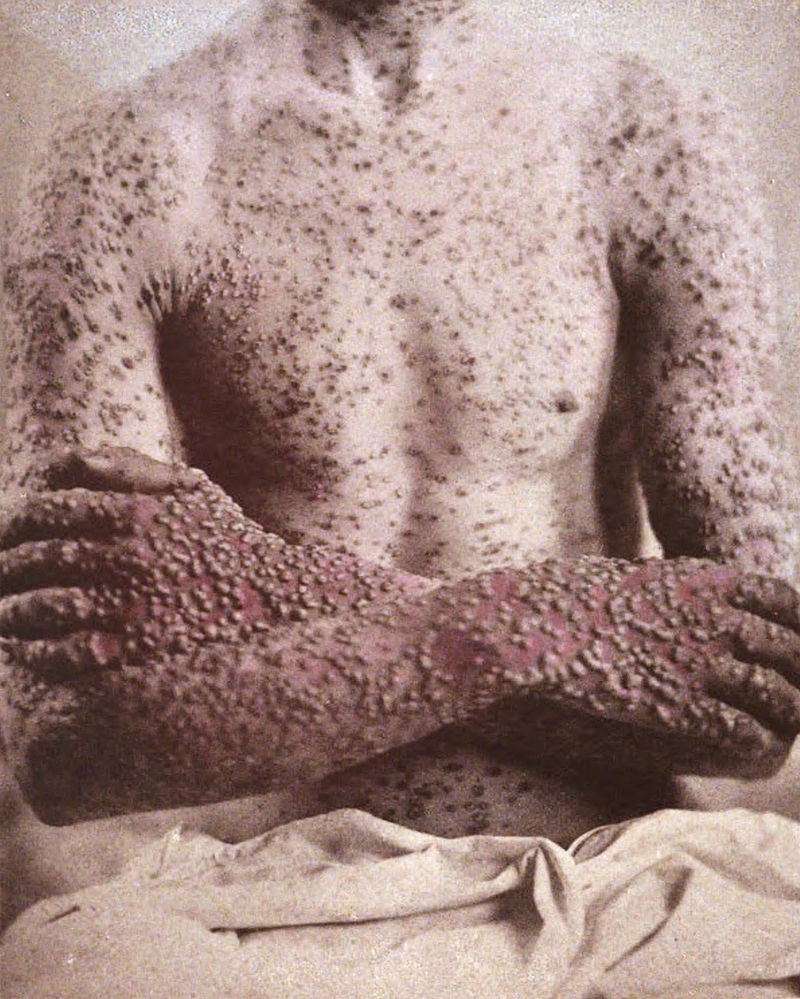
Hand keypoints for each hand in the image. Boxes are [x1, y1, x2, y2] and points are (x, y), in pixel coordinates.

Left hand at [0, 448, 282, 677]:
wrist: (277, 604)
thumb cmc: (231, 542)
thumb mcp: (193, 491)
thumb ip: (133, 468)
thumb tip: (71, 460)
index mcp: (133, 512)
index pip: (50, 509)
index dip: (18, 520)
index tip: (4, 532)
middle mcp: (126, 555)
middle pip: (36, 558)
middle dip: (2, 566)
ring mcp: (126, 606)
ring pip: (40, 607)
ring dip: (8, 611)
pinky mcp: (131, 653)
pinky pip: (62, 653)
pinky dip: (34, 651)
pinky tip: (21, 652)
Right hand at [455, 557, 799, 777]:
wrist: (534, 625)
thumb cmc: (572, 598)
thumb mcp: (635, 576)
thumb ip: (674, 585)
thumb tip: (681, 589)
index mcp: (706, 582)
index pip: (787, 602)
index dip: (797, 628)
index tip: (790, 645)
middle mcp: (716, 619)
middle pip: (795, 651)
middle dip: (799, 675)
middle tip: (790, 694)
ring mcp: (703, 663)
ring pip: (784, 696)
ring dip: (788, 715)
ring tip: (782, 729)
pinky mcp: (681, 705)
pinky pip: (745, 731)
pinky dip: (755, 742)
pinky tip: (748, 746)